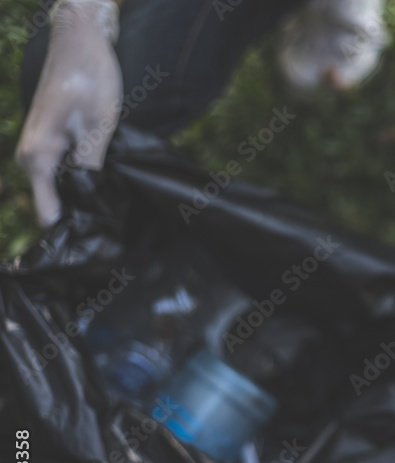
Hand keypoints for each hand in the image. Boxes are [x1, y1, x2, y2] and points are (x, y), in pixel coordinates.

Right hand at [16, 0, 121, 226]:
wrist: (80, 42)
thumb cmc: (90, 79)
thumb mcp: (98, 128)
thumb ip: (90, 169)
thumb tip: (92, 205)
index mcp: (37, 158)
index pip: (48, 213)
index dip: (72, 231)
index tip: (99, 244)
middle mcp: (32, 158)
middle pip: (55, 205)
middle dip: (83, 216)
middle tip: (117, 229)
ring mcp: (40, 150)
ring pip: (62, 189)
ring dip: (86, 198)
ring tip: (116, 210)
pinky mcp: (51, 144)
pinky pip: (65, 173)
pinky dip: (84, 181)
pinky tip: (107, 186)